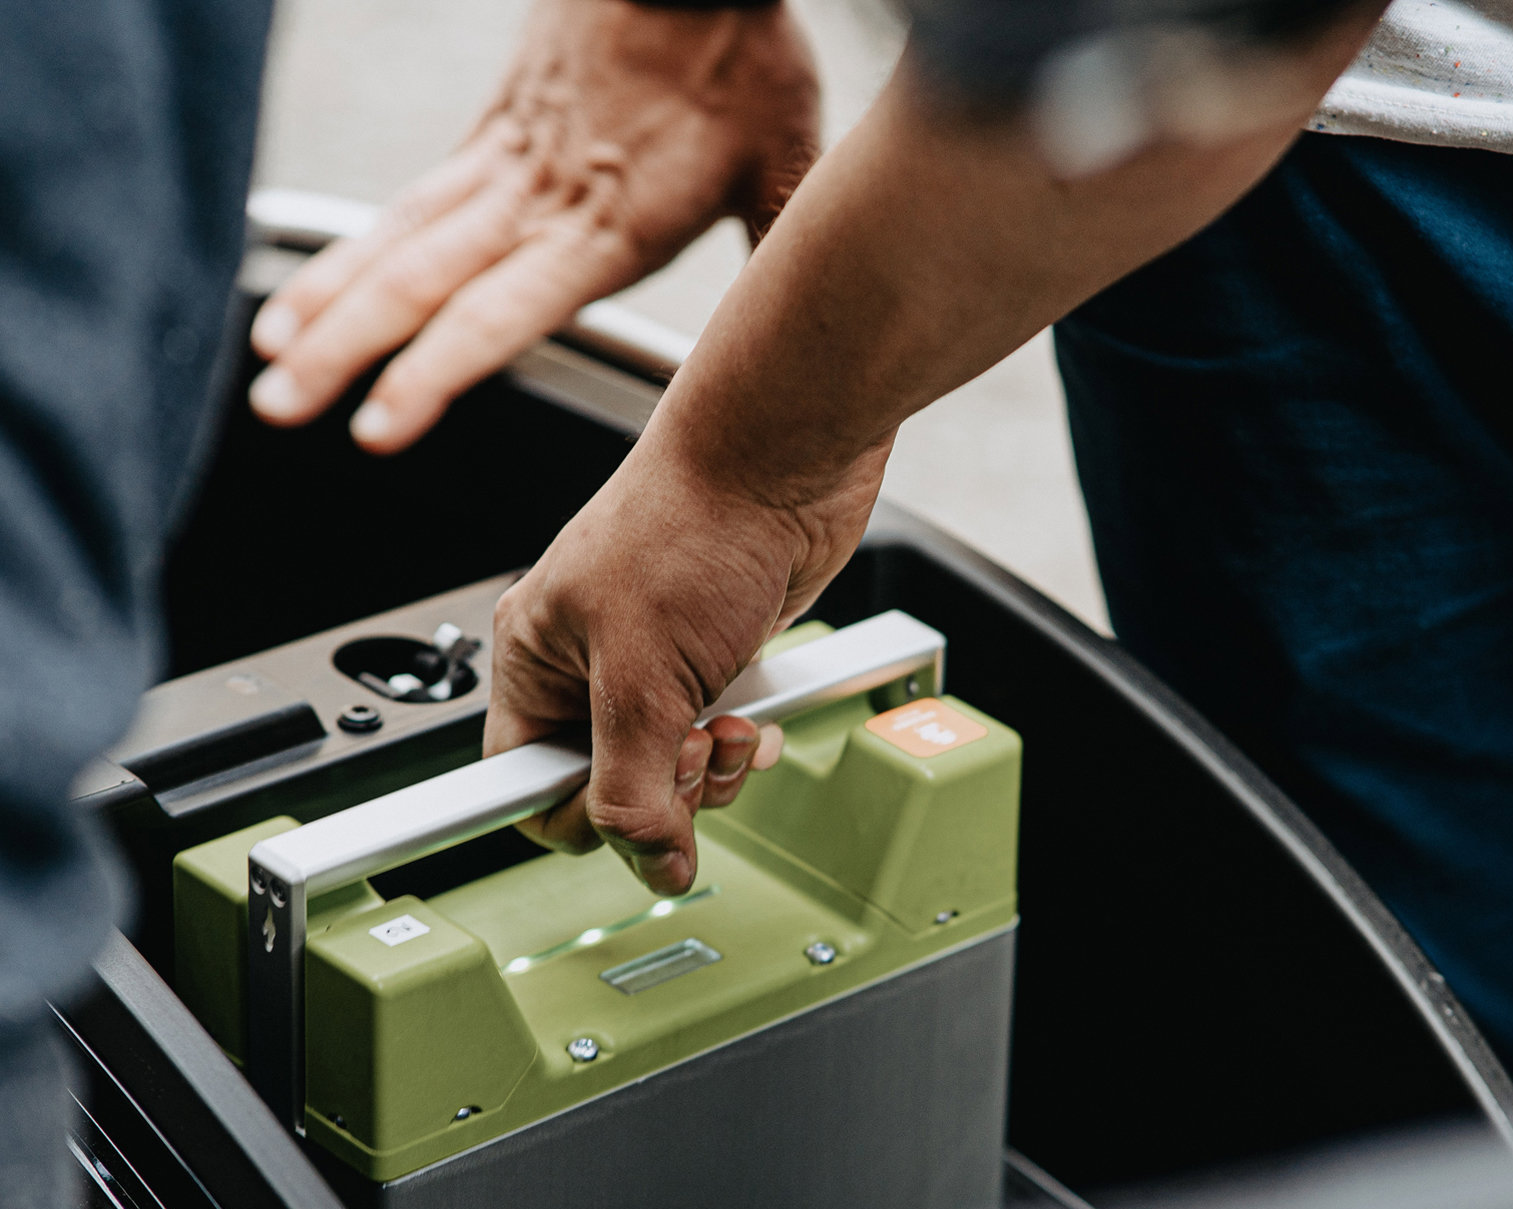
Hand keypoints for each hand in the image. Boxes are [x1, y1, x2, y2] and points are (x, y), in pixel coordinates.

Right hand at [247, 0, 818, 452]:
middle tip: (279, 407)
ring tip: (271, 359)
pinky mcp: (493, 135)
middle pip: (422, 283)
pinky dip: (354, 249)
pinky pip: (410, 201)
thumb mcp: (785, 165)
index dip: (434, 373)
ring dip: (329, 304)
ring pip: (398, 240)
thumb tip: (815, 331)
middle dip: (346, 354)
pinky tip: (315, 285)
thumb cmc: (740, 52)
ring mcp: (506, 163)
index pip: (498, 312)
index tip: (378, 426)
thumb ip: (784, 252)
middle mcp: (540, 199)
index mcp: (608, 225)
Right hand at [483, 423, 887, 893]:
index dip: (576, 816)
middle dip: (662, 789)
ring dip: (709, 771)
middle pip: (606, 787)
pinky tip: (754, 718)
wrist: (784, 459)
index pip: (523, 783)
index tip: (624, 824)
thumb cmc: (695, 524)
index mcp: (534, 659)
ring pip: (667, 771)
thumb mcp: (643, 676)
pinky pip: (715, 739)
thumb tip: (648, 863)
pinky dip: (740, 744)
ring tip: (729, 729)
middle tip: (692, 751)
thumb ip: (634, 786)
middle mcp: (586, 664)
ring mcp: (653, 664)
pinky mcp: (712, 661)